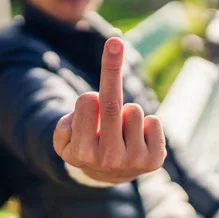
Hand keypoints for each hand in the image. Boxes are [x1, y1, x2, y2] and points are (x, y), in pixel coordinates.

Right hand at [53, 37, 166, 183]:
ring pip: (134, 110)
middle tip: (114, 42)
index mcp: (82, 153)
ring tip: (121, 129)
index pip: (88, 103)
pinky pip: (154, 121)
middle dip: (112, 67)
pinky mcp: (154, 160)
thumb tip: (90, 104)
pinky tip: (137, 138)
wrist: (109, 175)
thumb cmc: (86, 145)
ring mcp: (133, 161)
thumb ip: (64, 126)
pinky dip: (147, 123)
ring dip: (128, 111)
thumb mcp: (64, 138)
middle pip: (112, 104)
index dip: (89, 95)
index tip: (99, 71)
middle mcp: (108, 159)